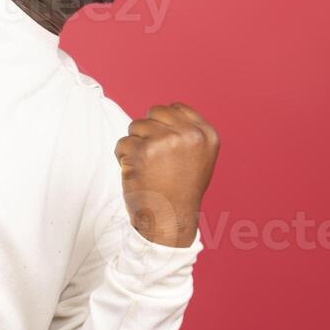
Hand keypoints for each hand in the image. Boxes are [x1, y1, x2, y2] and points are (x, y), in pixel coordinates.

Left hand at [114, 103, 219, 247]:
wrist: (170, 222)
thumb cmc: (181, 191)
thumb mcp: (199, 158)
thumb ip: (187, 133)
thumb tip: (162, 113)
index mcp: (207, 135)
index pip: (176, 108)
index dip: (164, 124)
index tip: (164, 146)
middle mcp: (190, 135)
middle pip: (154, 112)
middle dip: (148, 131)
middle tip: (154, 158)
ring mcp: (166, 141)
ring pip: (136, 126)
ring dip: (135, 145)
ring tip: (147, 168)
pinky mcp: (143, 151)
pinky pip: (122, 144)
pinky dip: (123, 159)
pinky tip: (137, 175)